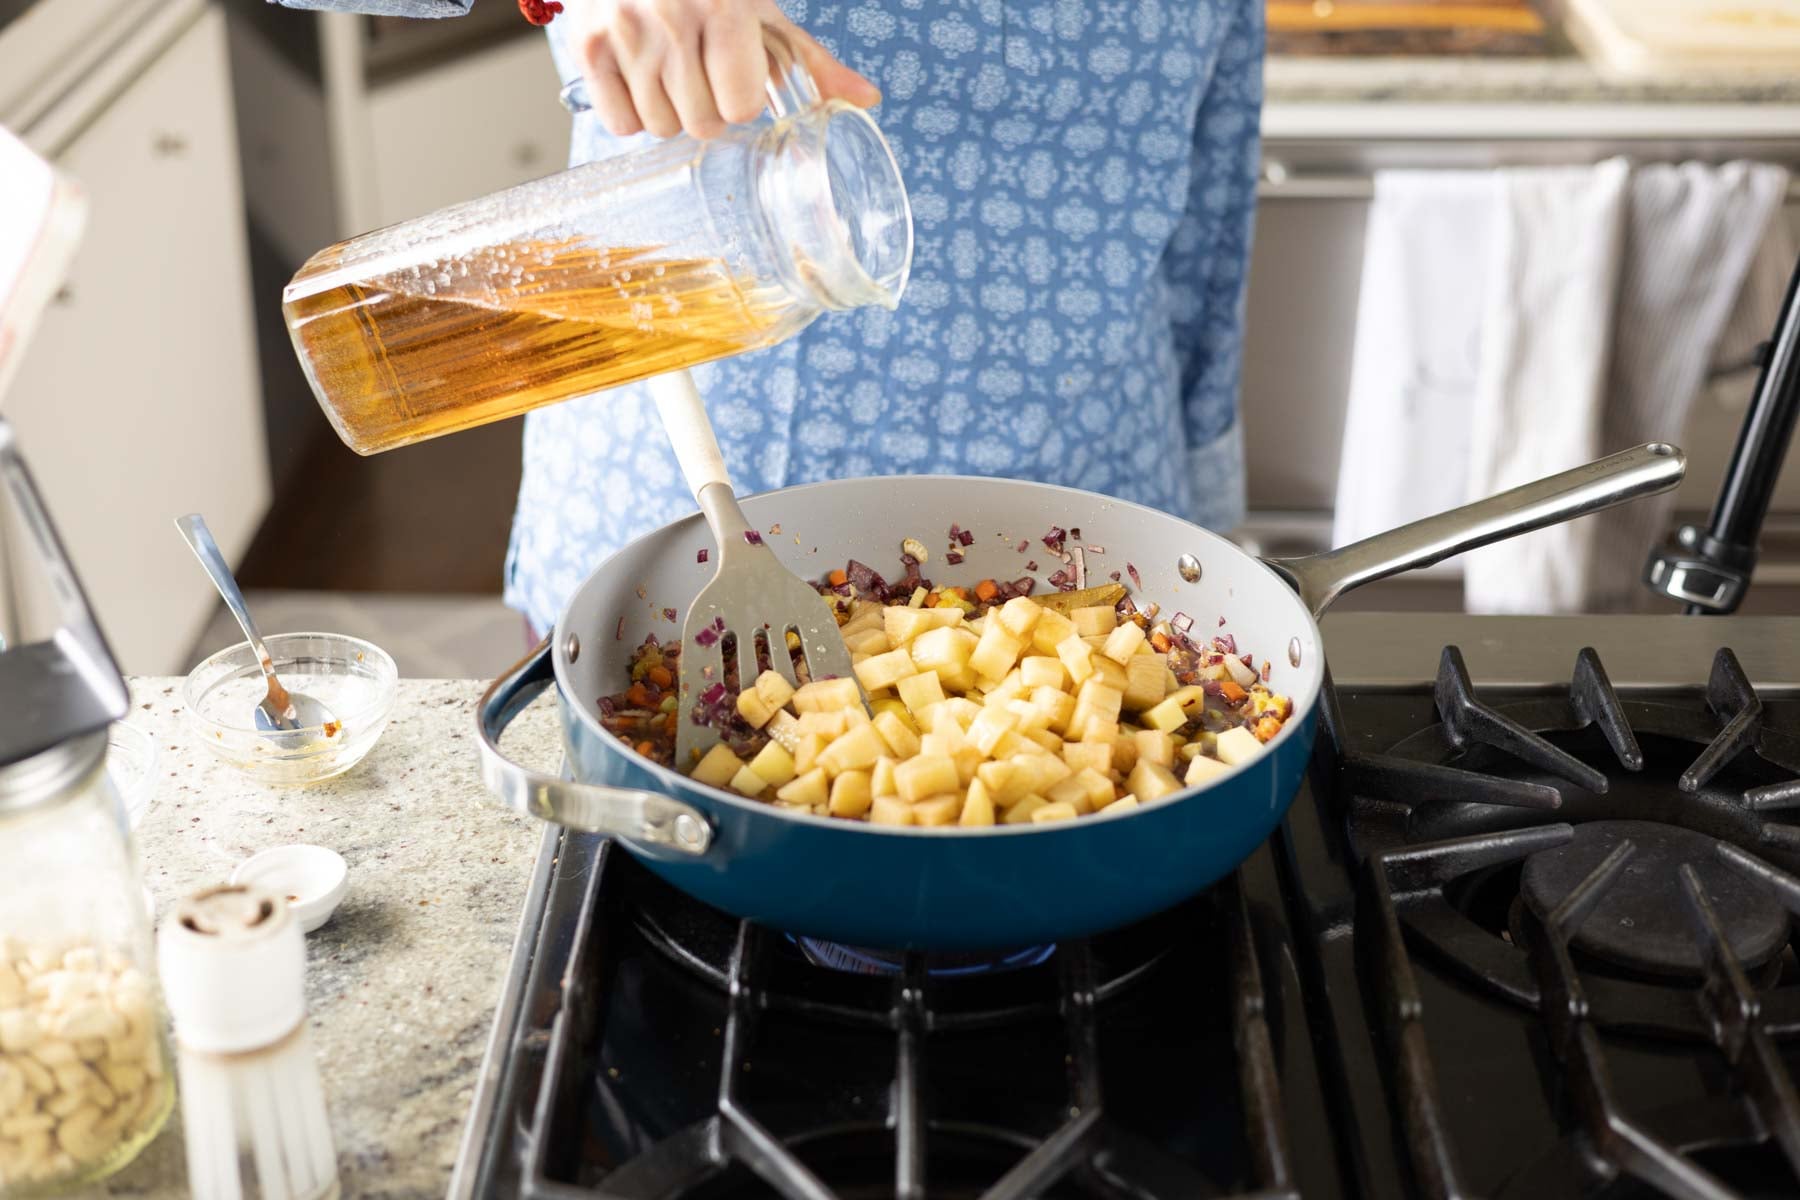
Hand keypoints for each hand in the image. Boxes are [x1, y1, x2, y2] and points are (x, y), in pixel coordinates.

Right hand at [566, 0, 880, 139]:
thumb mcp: (761, 11)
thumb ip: (810, 62)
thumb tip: (868, 100)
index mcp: (724, 6)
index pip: (740, 107)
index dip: (739, 98)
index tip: (732, 76)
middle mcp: (670, 18)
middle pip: (700, 125)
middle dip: (705, 108)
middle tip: (699, 72)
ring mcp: (623, 32)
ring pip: (660, 128)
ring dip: (670, 111)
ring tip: (668, 69)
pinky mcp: (585, 45)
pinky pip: (619, 124)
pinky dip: (631, 113)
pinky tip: (639, 78)